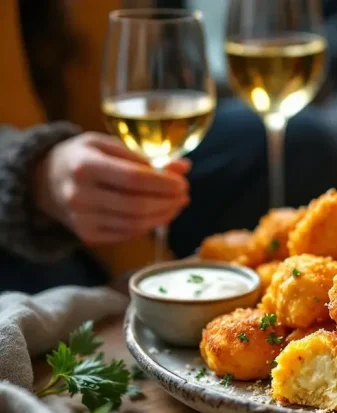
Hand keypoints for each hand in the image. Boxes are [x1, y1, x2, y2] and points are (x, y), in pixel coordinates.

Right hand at [33, 132, 189, 243]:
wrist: (44, 181)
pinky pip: (126, 234)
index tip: (182, 183)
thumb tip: (183, 167)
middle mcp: (80, 195)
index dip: (163, 184)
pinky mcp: (87, 235)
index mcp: (84, 165)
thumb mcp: (107, 145)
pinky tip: (158, 216)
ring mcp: (82, 218)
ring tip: (176, 205)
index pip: (133, 179)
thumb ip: (144, 156)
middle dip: (167, 203)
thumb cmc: (82, 157)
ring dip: (162, 217)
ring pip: (134, 224)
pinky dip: (147, 226)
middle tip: (184, 196)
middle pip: (136, 206)